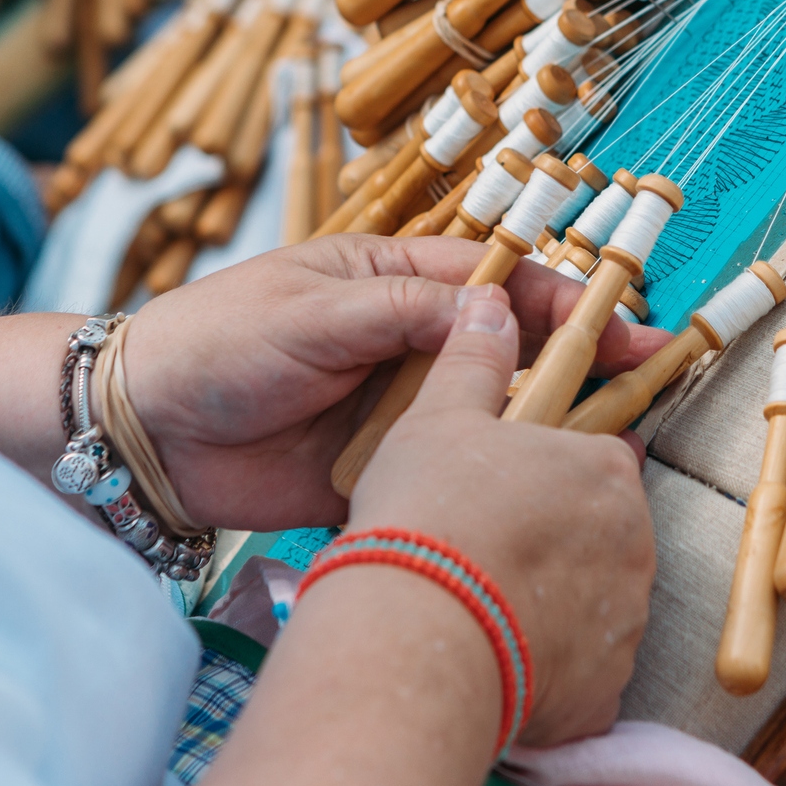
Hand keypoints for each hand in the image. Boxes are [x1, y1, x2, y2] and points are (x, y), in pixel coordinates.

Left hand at [118, 235, 672, 530]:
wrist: (140, 435)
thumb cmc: (214, 345)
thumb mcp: (312, 314)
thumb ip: (405, 313)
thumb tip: (497, 310)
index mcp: (395, 283)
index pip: (503, 285)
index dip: (570, 305)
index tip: (627, 330)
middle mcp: (410, 346)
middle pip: (513, 353)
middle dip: (578, 368)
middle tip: (644, 390)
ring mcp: (401, 413)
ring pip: (491, 419)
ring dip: (541, 433)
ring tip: (604, 453)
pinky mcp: (387, 474)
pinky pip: (451, 476)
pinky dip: (491, 487)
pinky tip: (535, 501)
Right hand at [348, 288, 654, 745]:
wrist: (416, 639)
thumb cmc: (430, 516)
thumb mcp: (439, 418)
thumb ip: (474, 360)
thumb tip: (491, 303)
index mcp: (607, 472)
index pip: (599, 460)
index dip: (551, 473)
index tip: (510, 489)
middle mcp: (637, 546)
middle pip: (602, 536)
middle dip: (555, 543)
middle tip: (484, 552)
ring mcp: (625, 622)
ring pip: (592, 606)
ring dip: (550, 607)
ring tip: (480, 610)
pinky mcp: (604, 692)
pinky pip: (580, 676)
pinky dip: (544, 671)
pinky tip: (491, 661)